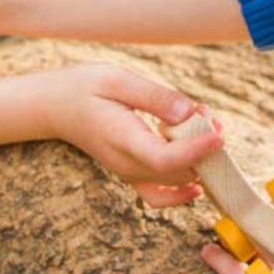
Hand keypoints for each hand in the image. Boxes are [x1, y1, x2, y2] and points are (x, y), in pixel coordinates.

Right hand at [45, 63, 222, 207]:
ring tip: (201, 124)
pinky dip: (183, 187)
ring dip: (198, 159)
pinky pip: (161, 193)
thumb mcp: (116, 79)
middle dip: (204, 148)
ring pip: (175, 182)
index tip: (219, 135)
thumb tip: (188, 113)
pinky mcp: (132, 172)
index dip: (196, 151)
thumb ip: (154, 97)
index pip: (164, 159)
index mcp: (122, 138)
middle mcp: (127, 164)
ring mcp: (129, 172)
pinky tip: (198, 173)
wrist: (54, 106)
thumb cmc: (84, 87)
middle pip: (177, 173)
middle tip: (207, 114)